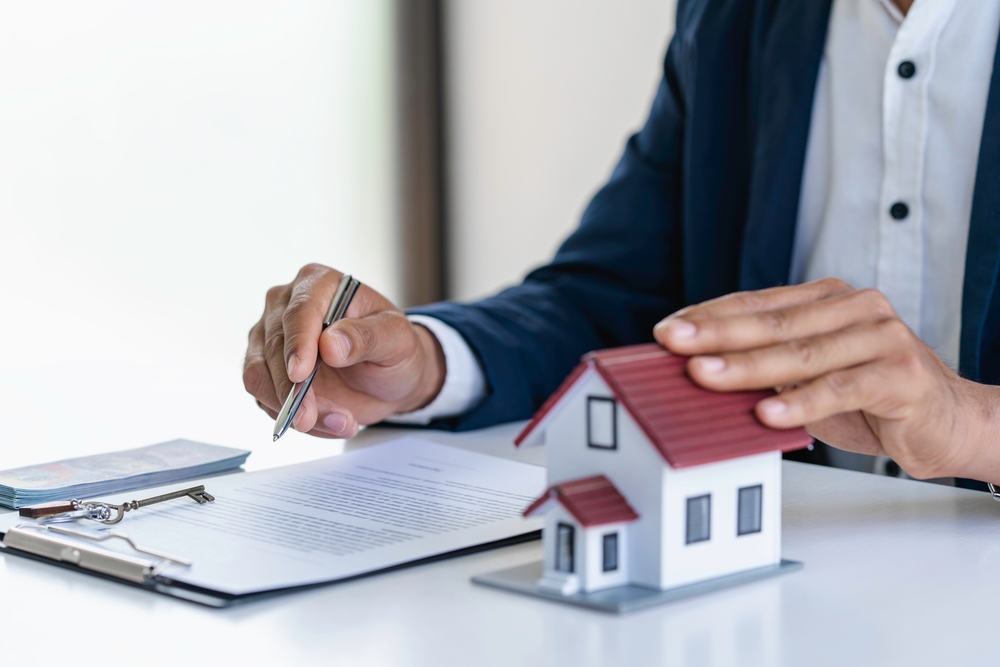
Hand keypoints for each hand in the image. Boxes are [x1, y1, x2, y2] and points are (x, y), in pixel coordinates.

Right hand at [243, 264, 445, 437]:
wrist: (388, 377)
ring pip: (260, 377)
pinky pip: (266, 400)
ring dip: (294, 409)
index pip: (298, 311)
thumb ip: (366, 337)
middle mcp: (285, 306)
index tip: (300, 374)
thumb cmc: (393, 347)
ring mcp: (270, 339)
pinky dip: (293, 419)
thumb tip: (330, 343)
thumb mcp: (396, 339)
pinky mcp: (267, 372)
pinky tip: (330, 423)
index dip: (297, 344)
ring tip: (340, 423)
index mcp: (318, 284)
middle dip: (295, 390)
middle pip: (273, 348)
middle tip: (322, 417)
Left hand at [653, 278, 999, 480]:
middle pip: (773, 323)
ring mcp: (881, 337)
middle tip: (672, 344)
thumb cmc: (872, 398)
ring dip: (746, 368)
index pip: (757, 303)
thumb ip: (768, 369)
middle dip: (715, 334)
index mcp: (827, 300)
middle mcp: (855, 308)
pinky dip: (802, 403)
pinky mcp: (901, 375)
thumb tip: (698, 373)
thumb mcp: (811, 379)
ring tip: (702, 376)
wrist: (951, 423)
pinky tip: (768, 413)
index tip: (665, 330)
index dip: (709, 316)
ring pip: (801, 354)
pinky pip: (841, 388)